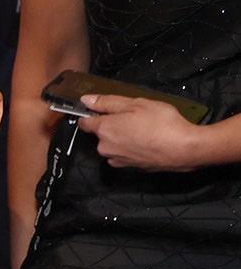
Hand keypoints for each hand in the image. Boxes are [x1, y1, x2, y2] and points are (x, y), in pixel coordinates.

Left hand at [77, 94, 198, 170]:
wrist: (185, 149)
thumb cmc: (162, 124)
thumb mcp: (135, 103)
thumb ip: (107, 102)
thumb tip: (87, 100)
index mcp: (104, 130)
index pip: (84, 122)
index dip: (91, 114)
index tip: (99, 110)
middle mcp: (106, 147)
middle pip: (101, 134)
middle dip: (112, 125)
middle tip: (133, 117)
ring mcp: (117, 160)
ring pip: (113, 145)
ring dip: (122, 137)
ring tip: (143, 130)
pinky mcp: (130, 168)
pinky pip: (125, 155)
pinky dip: (132, 148)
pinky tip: (147, 142)